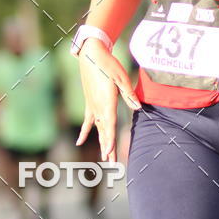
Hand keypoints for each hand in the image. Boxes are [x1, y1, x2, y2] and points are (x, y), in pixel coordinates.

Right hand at [76, 39, 140, 161]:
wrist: (91, 55)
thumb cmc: (109, 64)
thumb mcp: (121, 77)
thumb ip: (129, 94)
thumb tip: (138, 108)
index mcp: (106, 102)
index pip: (109, 126)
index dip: (110, 141)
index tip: (110, 154)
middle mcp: (97, 107)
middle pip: (104, 131)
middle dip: (108, 148)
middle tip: (112, 163)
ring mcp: (92, 106)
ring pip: (98, 129)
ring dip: (101, 143)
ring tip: (104, 158)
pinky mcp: (90, 103)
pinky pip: (87, 121)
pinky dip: (85, 132)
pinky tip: (79, 142)